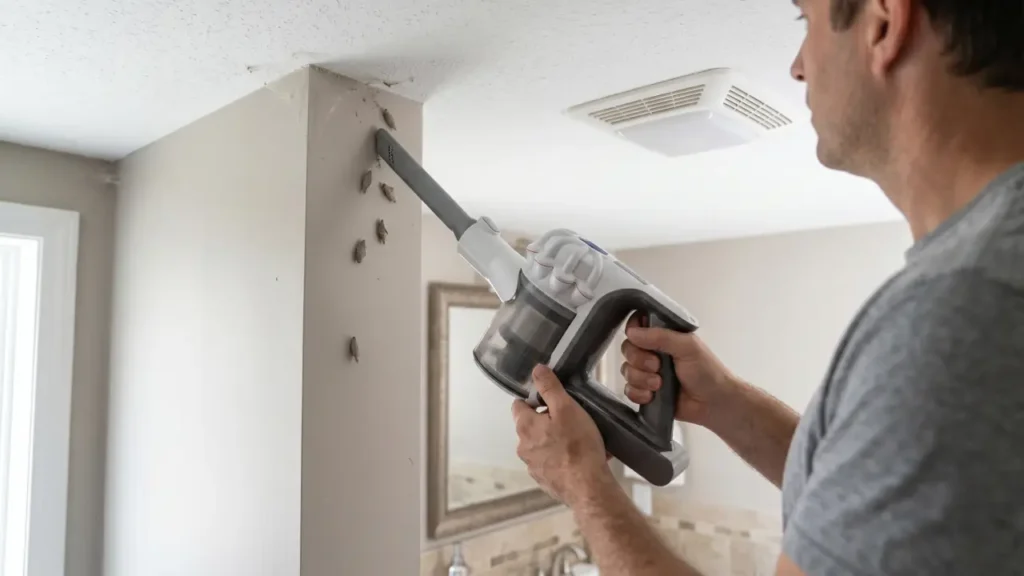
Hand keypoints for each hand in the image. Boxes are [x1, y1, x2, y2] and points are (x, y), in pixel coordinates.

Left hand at [512, 365, 614, 506]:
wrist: (588, 488)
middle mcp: (523, 447)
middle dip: (548, 421)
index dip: (535, 400)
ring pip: (542, 446)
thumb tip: (536, 370)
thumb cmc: (578, 445)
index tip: (553, 402)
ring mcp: (533, 467)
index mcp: (524, 427)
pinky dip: (562, 460)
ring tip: (580, 441)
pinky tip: (581, 460)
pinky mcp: (545, 482)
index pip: (519, 405)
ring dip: (556, 441)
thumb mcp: (567, 408)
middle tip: (571, 420)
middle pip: (531, 426)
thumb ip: (550, 388)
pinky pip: (552, 464)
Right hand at [620, 312, 740, 426]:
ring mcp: (648, 373)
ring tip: (659, 384)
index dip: (633, 331)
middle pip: (627, 349)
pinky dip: (638, 393)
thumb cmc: (707, 372)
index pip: (637, 325)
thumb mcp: (688, 347)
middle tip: (657, 366)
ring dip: (641, 379)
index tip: (640, 340)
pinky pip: (628, 390)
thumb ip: (661, 337)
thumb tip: (632, 332)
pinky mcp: (646, 391)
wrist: (714, 403)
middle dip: (639, 360)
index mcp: (663, 336)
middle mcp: (653, 352)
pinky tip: (652, 396)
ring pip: (626, 370)